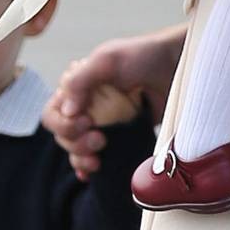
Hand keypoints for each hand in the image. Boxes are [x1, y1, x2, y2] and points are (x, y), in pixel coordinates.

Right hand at [42, 27, 186, 179]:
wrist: (176, 66)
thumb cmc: (144, 56)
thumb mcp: (108, 59)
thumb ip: (81, 80)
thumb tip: (67, 111)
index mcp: (78, 87)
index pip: (53, 113)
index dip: (63, 123)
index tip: (86, 122)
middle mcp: (86, 106)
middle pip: (62, 136)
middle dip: (75, 142)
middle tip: (100, 139)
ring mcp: (103, 123)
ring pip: (76, 150)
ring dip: (81, 158)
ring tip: (99, 158)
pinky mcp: (119, 136)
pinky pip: (95, 157)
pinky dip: (88, 168)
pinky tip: (93, 173)